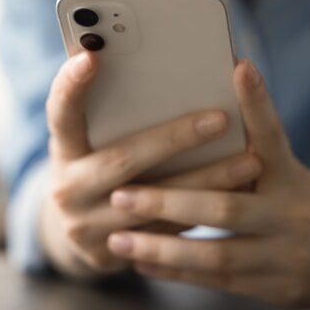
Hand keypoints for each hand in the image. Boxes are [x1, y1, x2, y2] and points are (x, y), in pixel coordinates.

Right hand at [39, 52, 262, 278]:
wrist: (80, 231)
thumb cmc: (98, 165)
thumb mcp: (94, 139)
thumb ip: (113, 111)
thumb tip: (167, 67)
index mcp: (64, 148)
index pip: (60, 112)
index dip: (71, 85)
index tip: (91, 56)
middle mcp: (68, 187)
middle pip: (122, 160)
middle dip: (174, 139)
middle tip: (220, 120)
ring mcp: (86, 226)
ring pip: (153, 203)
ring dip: (204, 181)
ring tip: (249, 162)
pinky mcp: (110, 253)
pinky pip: (165, 231)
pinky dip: (202, 210)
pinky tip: (238, 195)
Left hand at [107, 60, 309, 305]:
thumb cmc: (301, 195)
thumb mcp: (286, 168)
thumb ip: (249, 145)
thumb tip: (208, 97)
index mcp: (292, 174)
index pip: (271, 134)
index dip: (256, 102)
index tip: (239, 67)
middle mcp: (293, 213)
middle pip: (226, 207)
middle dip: (169, 201)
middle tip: (123, 193)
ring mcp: (288, 255)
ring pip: (218, 254)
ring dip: (164, 247)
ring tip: (120, 239)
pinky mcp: (279, 289)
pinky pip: (220, 281)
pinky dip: (179, 272)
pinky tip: (143, 263)